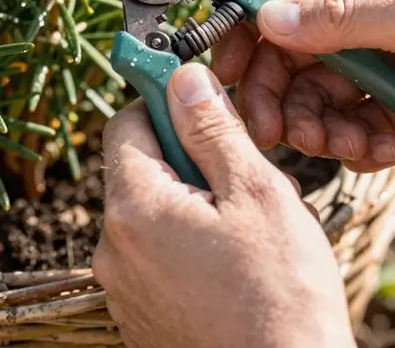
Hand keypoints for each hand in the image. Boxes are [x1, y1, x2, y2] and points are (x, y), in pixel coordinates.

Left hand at [93, 63, 355, 347]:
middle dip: (192, 161)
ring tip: (252, 232)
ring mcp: (124, 288)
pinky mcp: (140, 316)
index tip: (200, 104)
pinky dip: (192, 245)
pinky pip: (159, 256)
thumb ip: (212, 129)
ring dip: (198, 204)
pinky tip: (237, 265)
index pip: (126, 124)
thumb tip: (184, 79)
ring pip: (157, 213)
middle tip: (246, 181)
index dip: (163, 105)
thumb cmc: (281, 296)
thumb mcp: (255, 192)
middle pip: (143, 169)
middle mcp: (113, 248)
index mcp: (134, 208)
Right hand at [213, 0, 394, 172]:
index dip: (246, 26)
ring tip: (345, 143)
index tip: (224, 69)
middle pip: (287, 47)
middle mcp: (361, 6)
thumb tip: (269, 20)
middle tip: (275, 130)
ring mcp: (376, 53)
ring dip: (319, 124)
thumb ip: (342, 17)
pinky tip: (383, 147)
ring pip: (314, 90)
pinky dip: (357, 141)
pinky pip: (349, 118)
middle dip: (279, 92)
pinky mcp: (393, 96)